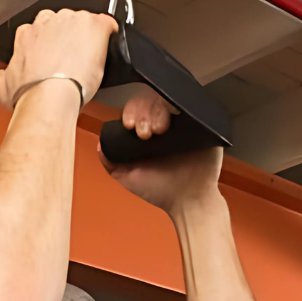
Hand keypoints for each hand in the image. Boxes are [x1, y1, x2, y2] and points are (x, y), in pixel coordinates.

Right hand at [0, 7, 116, 108]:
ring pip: (83, 23)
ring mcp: (72, 22)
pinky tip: (108, 49)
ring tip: (90, 62)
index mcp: (27, 34)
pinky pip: (106, 24)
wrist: (49, 96)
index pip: (42, 31)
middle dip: (69, 40)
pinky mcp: (94, 26)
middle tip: (74, 62)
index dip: (50, 45)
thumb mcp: (1, 90)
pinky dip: (109, 34)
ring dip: (88, 39)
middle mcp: (48, 22)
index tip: (55, 59)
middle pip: (63, 24)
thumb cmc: (29, 94)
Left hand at [103, 89, 223, 209]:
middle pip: (150, 100)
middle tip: (145, 132)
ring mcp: (182, 121)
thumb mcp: (129, 177)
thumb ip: (111, 162)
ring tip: (159, 130)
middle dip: (142, 112)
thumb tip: (100, 144)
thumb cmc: (162, 191)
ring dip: (157, 111)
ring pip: (167, 99)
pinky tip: (173, 119)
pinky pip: (189, 102)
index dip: (130, 113)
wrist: (189, 201)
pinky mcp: (200, 121)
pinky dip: (178, 103)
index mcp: (147, 131)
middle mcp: (164, 123)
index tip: (129, 126)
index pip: (136, 109)